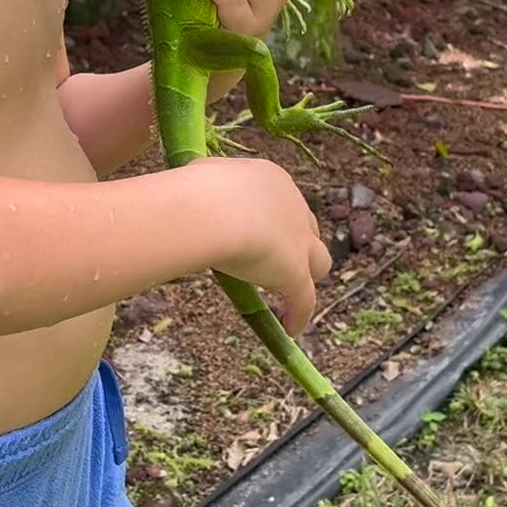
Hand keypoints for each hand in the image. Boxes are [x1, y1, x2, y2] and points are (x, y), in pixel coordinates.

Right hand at [183, 157, 330, 336]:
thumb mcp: (199, 177)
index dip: (272, 218)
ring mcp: (298, 242)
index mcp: (270, 180)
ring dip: (307, 274)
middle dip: (295, 243)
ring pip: (319, 262)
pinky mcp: (296, 274)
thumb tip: (188, 194)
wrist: (210, 210)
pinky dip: (298, 314)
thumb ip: (204, 188)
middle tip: (276, 260)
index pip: (280, 201)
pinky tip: (290, 328)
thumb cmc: (196, 190)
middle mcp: (293, 208)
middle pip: (306, 229)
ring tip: (292, 294)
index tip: (258, 231)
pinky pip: (304, 300)